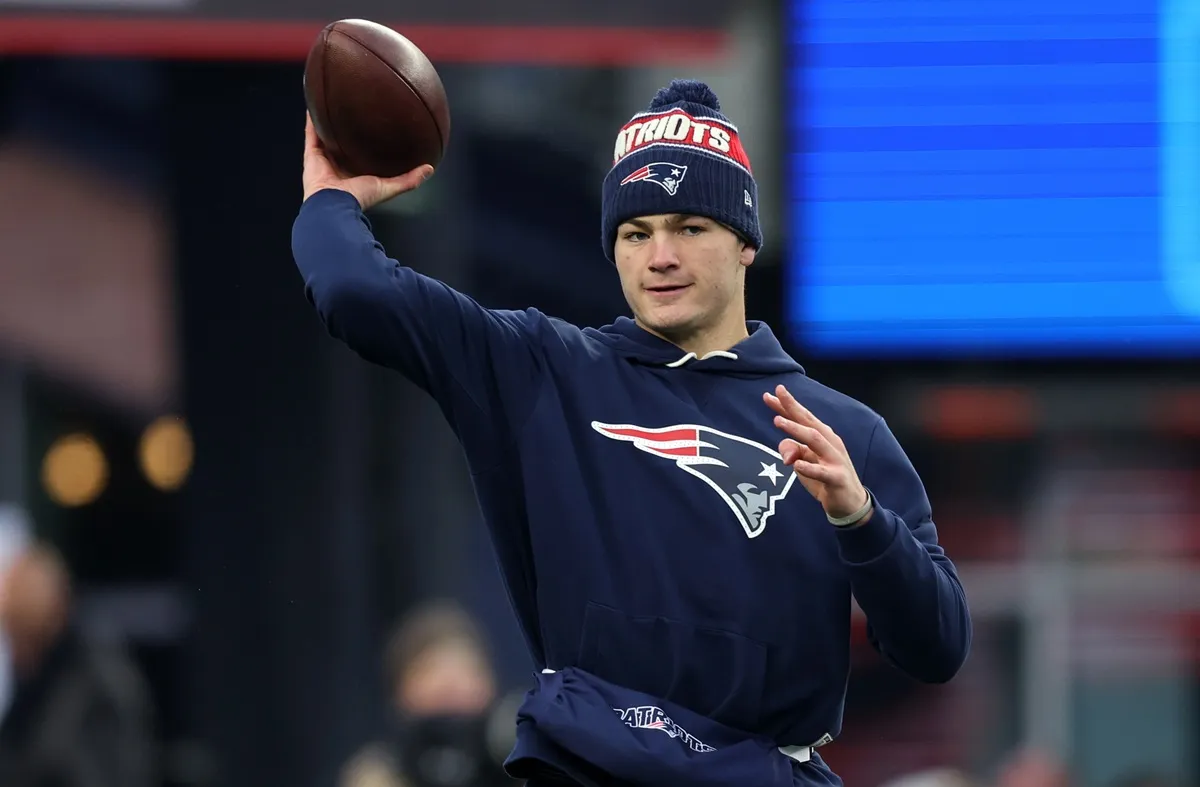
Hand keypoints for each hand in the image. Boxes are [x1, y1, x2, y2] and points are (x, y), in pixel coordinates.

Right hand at [302, 113, 432, 209]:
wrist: (334, 206)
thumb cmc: (360, 199)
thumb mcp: (389, 187)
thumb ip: (409, 179)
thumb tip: (430, 168)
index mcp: (355, 173)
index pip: (361, 154)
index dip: (367, 141)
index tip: (375, 126)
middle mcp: (339, 165)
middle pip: (343, 142)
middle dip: (348, 128)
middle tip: (355, 109)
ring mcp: (324, 159)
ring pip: (326, 135)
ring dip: (328, 120)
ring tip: (332, 101)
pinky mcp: (311, 156)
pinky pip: (311, 134)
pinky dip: (312, 120)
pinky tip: (316, 103)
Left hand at [764, 384, 870, 521]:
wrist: (850, 502)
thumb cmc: (825, 477)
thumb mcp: (804, 462)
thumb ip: (792, 450)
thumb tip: (785, 453)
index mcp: (821, 436)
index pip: (802, 417)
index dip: (786, 405)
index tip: (769, 394)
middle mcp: (829, 442)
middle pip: (809, 421)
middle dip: (791, 406)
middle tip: (776, 393)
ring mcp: (835, 459)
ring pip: (815, 440)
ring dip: (796, 430)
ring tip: (778, 421)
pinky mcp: (837, 478)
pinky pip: (822, 472)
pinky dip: (809, 467)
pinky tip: (796, 465)